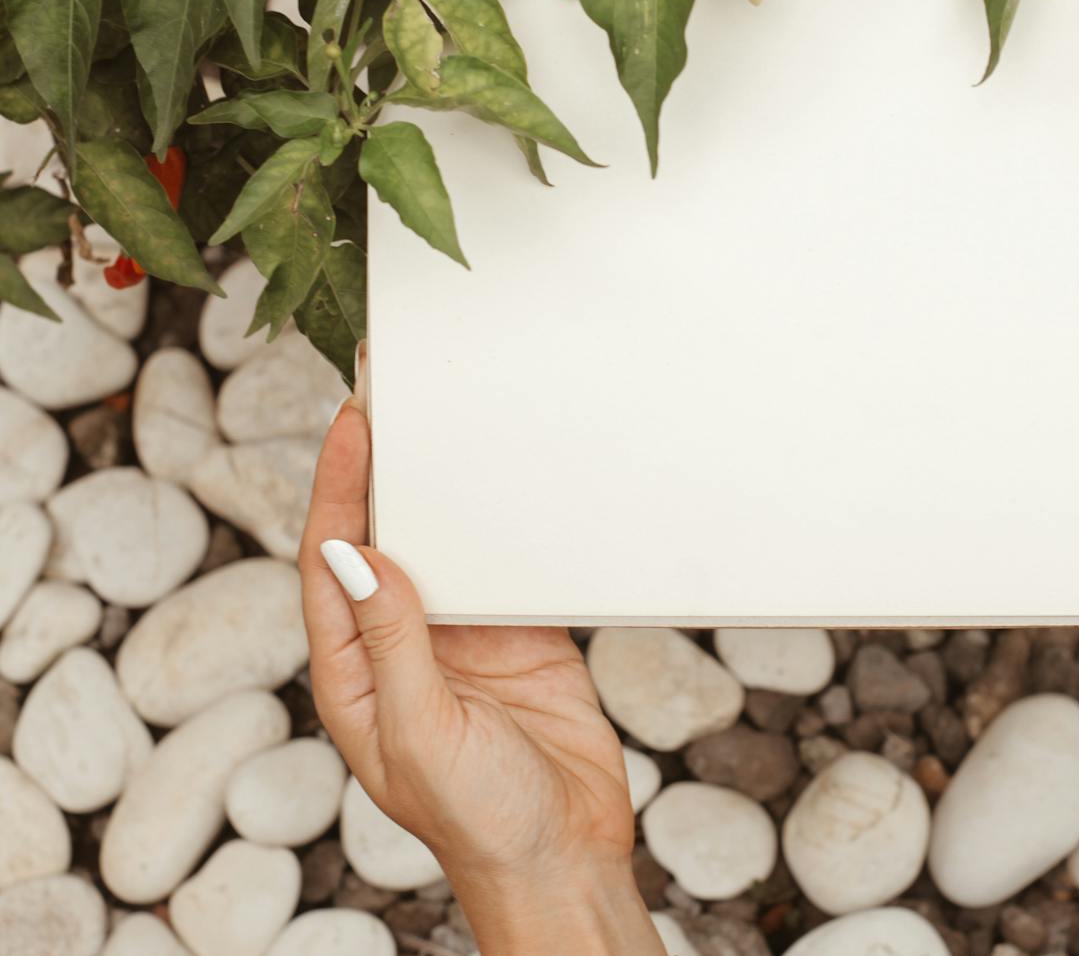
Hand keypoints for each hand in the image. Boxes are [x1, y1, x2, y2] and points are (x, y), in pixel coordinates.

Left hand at [298, 358, 659, 953]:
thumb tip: (359, 555)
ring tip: (450, 429)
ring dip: (447, 494)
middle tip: (390, 401)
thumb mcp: (423, 732)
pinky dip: (516, 529)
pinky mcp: (524, 640)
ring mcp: (465, 642)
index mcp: (357, 674)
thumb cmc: (480, 822)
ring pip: (449, 547)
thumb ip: (394, 642)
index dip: (335, 489)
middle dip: (381, 474)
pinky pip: (514, 570)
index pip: (332, 562)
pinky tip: (522, 490)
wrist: (565, 858)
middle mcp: (404, 648)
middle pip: (384, 541)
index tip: (350, 426)